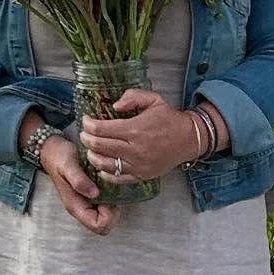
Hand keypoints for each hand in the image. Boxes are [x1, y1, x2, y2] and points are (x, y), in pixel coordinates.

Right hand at [39, 135, 121, 235]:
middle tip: (113, 193)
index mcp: (75, 206)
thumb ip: (79, 180)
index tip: (110, 199)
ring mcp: (86, 202)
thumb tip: (94, 194)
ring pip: (107, 216)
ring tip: (111, 187)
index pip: (98, 226)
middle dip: (114, 212)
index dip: (109, 216)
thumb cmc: (58, 157)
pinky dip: (113, 198)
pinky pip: (106, 205)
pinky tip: (110, 184)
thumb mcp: (68, 166)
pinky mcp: (91, 195)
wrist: (52, 149)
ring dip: (114, 205)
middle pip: (104, 225)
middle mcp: (82, 207)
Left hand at [79, 89, 211, 181]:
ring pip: (105, 164)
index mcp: (136, 129)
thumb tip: (114, 106)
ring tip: (91, 149)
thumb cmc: (170, 119)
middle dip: (86, 139)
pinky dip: (106, 173)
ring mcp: (138, 164)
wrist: (189, 139)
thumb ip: (132, 97)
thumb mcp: (153, 100)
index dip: (88, 124)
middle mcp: (135, 149)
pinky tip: (102, 166)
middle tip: (84, 134)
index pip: (101, 129)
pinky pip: (118, 178)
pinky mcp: (142, 175)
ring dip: (93, 156)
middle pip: (99, 146)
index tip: (86, 120)